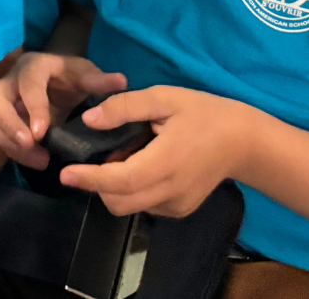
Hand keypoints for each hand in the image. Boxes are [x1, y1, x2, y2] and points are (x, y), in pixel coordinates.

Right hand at [0, 52, 126, 169]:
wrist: (55, 81)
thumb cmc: (69, 76)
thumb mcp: (84, 74)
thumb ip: (99, 80)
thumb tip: (122, 82)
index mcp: (34, 67)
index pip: (28, 84)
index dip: (33, 107)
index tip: (42, 132)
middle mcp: (11, 82)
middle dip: (8, 124)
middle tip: (29, 144)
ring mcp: (3, 102)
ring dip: (11, 144)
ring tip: (40, 161)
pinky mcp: (2, 121)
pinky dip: (14, 152)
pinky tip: (38, 162)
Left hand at [59, 86, 257, 217]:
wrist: (243, 140)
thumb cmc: (203, 112)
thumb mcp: (164, 98)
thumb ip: (125, 107)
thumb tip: (89, 119)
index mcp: (165, 163)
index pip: (119, 181)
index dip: (89, 179)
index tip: (65, 174)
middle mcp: (169, 192)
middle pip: (119, 202)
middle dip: (97, 184)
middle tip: (95, 155)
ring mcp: (176, 206)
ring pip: (130, 206)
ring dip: (115, 187)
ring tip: (125, 152)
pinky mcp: (180, 210)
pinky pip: (145, 204)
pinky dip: (134, 189)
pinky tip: (144, 162)